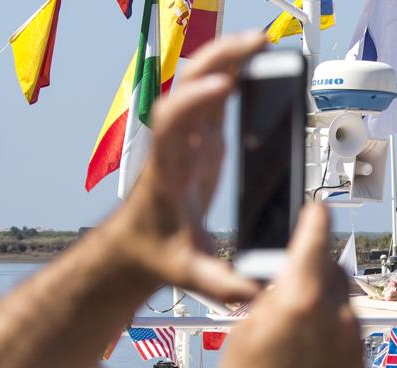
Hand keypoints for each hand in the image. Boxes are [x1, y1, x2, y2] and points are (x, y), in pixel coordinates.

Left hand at [111, 32, 266, 302]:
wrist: (133, 248)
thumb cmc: (157, 256)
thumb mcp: (188, 275)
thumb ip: (219, 284)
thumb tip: (253, 294)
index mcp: (167, 169)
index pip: (173, 122)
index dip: (195, 101)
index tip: (223, 87)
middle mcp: (174, 145)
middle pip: (188, 87)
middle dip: (219, 60)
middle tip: (255, 44)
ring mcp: (186, 138)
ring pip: (200, 83)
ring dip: (227, 58)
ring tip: (262, 44)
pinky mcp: (199, 139)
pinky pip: (214, 96)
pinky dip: (233, 73)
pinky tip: (257, 62)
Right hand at [219, 205, 363, 367]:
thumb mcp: (243, 334)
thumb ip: (266, 301)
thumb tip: (278, 289)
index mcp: (303, 295)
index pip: (316, 237)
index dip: (314, 220)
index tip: (316, 211)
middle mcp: (337, 312)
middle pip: (333, 271)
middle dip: (317, 269)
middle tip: (291, 284)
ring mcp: (354, 339)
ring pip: (342, 305)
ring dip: (323, 308)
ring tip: (293, 335)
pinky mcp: (361, 364)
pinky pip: (347, 337)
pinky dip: (332, 338)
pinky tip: (307, 361)